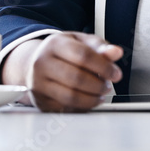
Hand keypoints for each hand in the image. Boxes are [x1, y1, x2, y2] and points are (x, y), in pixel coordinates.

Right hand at [6, 32, 122, 111]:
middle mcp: (42, 63)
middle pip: (77, 78)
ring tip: (100, 93)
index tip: (116, 73)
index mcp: (54, 44)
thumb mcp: (80, 42)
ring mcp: (38, 84)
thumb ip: (100, 47)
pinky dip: (82, 107)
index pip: (83, 55)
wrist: (34, 62)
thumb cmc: (61, 52)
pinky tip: (88, 100)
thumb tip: (116, 52)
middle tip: (108, 85)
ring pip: (71, 97)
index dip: (104, 66)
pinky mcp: (40, 101)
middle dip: (98, 85)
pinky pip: (66, 109)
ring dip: (92, 99)